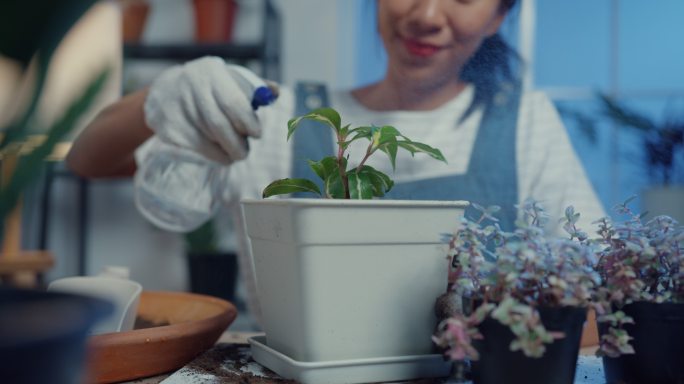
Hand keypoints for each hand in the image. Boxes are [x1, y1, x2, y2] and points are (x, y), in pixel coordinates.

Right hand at [144, 56, 270, 163]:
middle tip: (245, 152)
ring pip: (207, 140)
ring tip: (233, 153)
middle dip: (237, 143)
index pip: (233, 102)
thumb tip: (275, 92)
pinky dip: (211, 156)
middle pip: (219, 125)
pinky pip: (194, 149)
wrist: (166, 91)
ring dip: (225, 151)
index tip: (257, 134)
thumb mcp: (229, 79)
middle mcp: (191, 86)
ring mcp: (176, 107)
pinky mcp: (166, 127)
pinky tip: (218, 154)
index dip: (248, 122)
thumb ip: (254, 87)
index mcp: (211, 71)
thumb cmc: (210, 88)